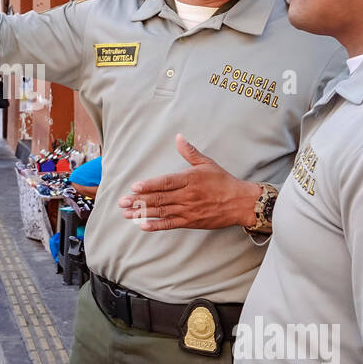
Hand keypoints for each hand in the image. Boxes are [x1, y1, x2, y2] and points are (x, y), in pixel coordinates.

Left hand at [118, 134, 260, 230]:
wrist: (239, 203)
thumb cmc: (222, 181)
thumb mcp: (207, 163)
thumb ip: (190, 152)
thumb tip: (178, 137)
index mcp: (189, 179)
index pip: (166, 182)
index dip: (149, 185)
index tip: (135, 187)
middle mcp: (187, 196)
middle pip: (160, 198)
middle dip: (139, 200)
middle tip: (122, 202)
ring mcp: (188, 210)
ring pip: (162, 212)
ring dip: (143, 213)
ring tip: (126, 213)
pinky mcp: (190, 222)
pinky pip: (170, 224)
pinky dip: (156, 225)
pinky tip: (143, 225)